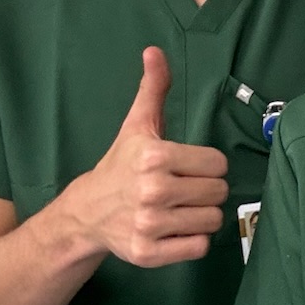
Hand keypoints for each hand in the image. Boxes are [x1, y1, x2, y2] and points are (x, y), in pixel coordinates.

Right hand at [59, 47, 229, 266]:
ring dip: (201, 216)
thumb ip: (153, 89)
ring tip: (179, 209)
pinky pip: (197, 248)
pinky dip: (191, 241)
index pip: (217, 164)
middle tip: (183, 190)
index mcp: (155, 156)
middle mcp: (152, 190)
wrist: (87, 212)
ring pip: (211, 221)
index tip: (187, 167)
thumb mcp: (137, 125)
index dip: (207, 166)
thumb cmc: (120, 165)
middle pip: (217, 192)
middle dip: (205, 191)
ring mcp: (149, 224)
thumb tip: (154, 51)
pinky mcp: (148, 253)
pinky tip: (174, 230)